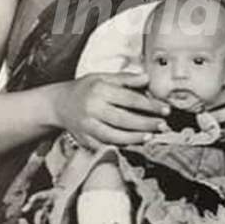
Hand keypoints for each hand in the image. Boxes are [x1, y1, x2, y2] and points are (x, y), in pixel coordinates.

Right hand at [53, 72, 167, 148]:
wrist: (58, 103)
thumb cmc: (85, 88)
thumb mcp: (103, 77)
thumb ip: (126, 78)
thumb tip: (148, 78)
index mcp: (100, 90)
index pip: (130, 99)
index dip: (150, 105)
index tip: (166, 109)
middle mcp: (93, 108)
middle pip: (124, 119)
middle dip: (146, 124)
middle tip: (163, 125)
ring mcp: (87, 126)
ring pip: (114, 136)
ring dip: (135, 138)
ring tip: (151, 137)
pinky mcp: (84, 140)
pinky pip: (104, 145)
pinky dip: (120, 146)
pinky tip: (133, 144)